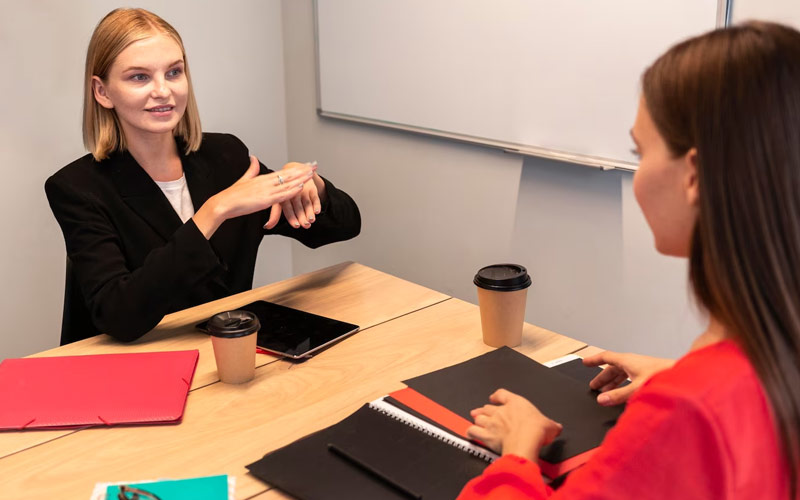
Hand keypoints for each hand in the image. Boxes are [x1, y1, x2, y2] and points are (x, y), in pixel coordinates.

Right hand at [193, 156, 313, 238]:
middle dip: (303, 170)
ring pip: (287, 184)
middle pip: (288, 175)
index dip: (296, 168)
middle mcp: (265, 182)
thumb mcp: (244, 179)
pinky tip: (300, 187)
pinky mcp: (265, 200)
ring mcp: (266, 191)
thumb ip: (251, 169)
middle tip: (315, 165)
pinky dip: (291, 191)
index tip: (306, 165)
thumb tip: (253, 157)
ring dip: (301, 179)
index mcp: (262, 178)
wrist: (223, 203)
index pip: (283, 171)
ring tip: (312, 174)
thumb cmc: (232, 195)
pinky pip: (281, 195)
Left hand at [265, 163, 327, 229]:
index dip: (291, 217)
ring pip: (306, 202)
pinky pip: (314, 197)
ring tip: (311, 220)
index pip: (287, 208)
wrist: (293, 170)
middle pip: (297, 206)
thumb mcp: (278, 200)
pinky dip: (316, 205)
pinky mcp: (311, 188)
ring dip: (309, 211)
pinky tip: (317, 212)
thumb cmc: (283, 189)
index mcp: (282, 195)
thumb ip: (274, 215)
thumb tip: (267, 226)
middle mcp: (292, 192)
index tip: (296, 225)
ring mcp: (302, 190)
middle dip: (301, 216)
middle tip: (305, 225)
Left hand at [466, 388, 561, 460]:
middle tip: (482, 411)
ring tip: (475, 419)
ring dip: (477, 419)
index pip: (502, 394)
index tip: (494, 397)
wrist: (526, 440)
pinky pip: (473, 431)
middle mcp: (501, 411)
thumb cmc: (536, 430)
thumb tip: (557, 427)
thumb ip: (552, 425)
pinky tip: (470, 433)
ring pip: (479, 417)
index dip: (497, 396)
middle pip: (487, 407)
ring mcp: (492, 422)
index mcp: (516, 403)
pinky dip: (470, 432)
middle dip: (484, 409)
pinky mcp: (486, 435)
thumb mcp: (550, 425)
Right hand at [583, 351, 674, 405]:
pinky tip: (625, 394)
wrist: (684, 377)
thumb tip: (602, 399)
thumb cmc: (663, 376)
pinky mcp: (650, 375)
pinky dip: (623, 385)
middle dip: (602, 377)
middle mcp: (634, 363)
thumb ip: (618, 395)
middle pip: (613, 368)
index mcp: (627, 360)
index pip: (605, 357)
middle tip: (594, 386)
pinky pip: (630, 378)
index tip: (585, 362)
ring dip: (613, 382)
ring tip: (606, 393)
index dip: (594, 360)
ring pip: (622, 373)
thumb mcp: (636, 388)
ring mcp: (642, 368)